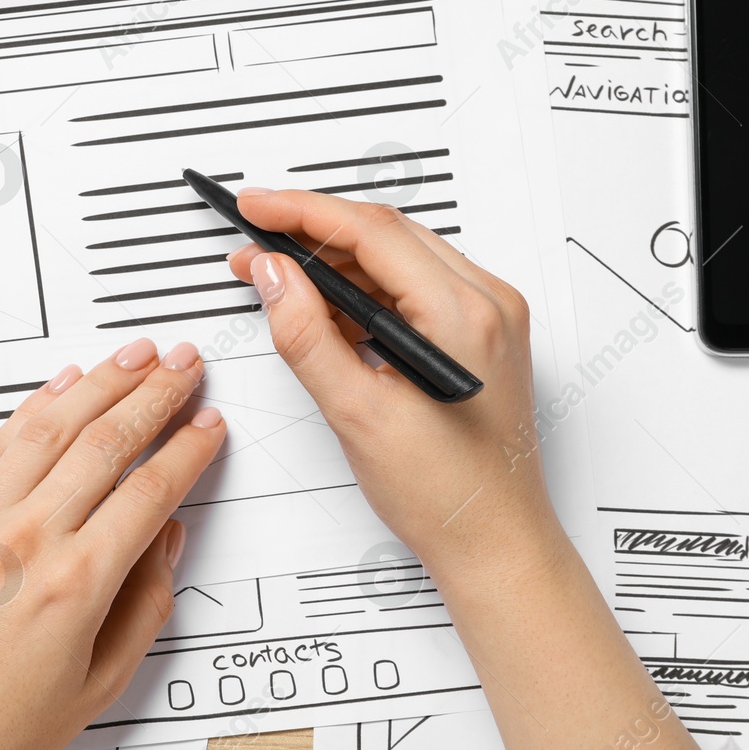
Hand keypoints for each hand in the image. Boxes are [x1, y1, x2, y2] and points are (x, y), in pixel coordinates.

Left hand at [0, 339, 225, 749]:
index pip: (152, 489)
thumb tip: (166, 540)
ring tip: (136, 355)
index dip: (189, 448)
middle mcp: (25, 540)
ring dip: (101, 381)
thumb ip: (145, 603)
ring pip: (52, 424)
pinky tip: (63, 384)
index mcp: (75, 583)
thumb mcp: (99, 682)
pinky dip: (35, 405)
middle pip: (108, 440)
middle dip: (156, 393)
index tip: (208, 426)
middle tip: (185, 366)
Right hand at [231, 190, 704, 749]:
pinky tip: (326, 305)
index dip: (302, 212)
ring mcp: (490, 318)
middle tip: (255, 243)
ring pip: (400, 256)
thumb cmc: (447, 495)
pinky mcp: (481, 336)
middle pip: (386, 233)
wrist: (494, 542)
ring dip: (338, 259)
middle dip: (314, 231)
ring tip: (278, 276)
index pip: (371, 231)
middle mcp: (489, 304)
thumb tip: (273, 277)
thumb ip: (307, 336)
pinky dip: (366, 288)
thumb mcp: (357, 414)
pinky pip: (416, 287)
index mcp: (465, 316)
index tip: (255, 207)